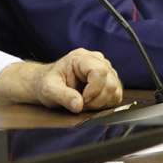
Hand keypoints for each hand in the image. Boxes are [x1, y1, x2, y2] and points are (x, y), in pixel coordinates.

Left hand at [0, 48, 122, 112]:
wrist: (46, 83)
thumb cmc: (47, 83)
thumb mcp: (49, 90)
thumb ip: (63, 96)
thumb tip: (79, 105)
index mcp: (80, 58)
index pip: (99, 71)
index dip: (93, 90)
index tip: (82, 100)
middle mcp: (96, 60)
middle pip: (110, 82)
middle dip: (97, 100)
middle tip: (81, 104)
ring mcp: (105, 70)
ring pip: (116, 89)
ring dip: (102, 102)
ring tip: (86, 103)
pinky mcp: (109, 80)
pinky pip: (116, 94)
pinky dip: (106, 103)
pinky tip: (92, 103)